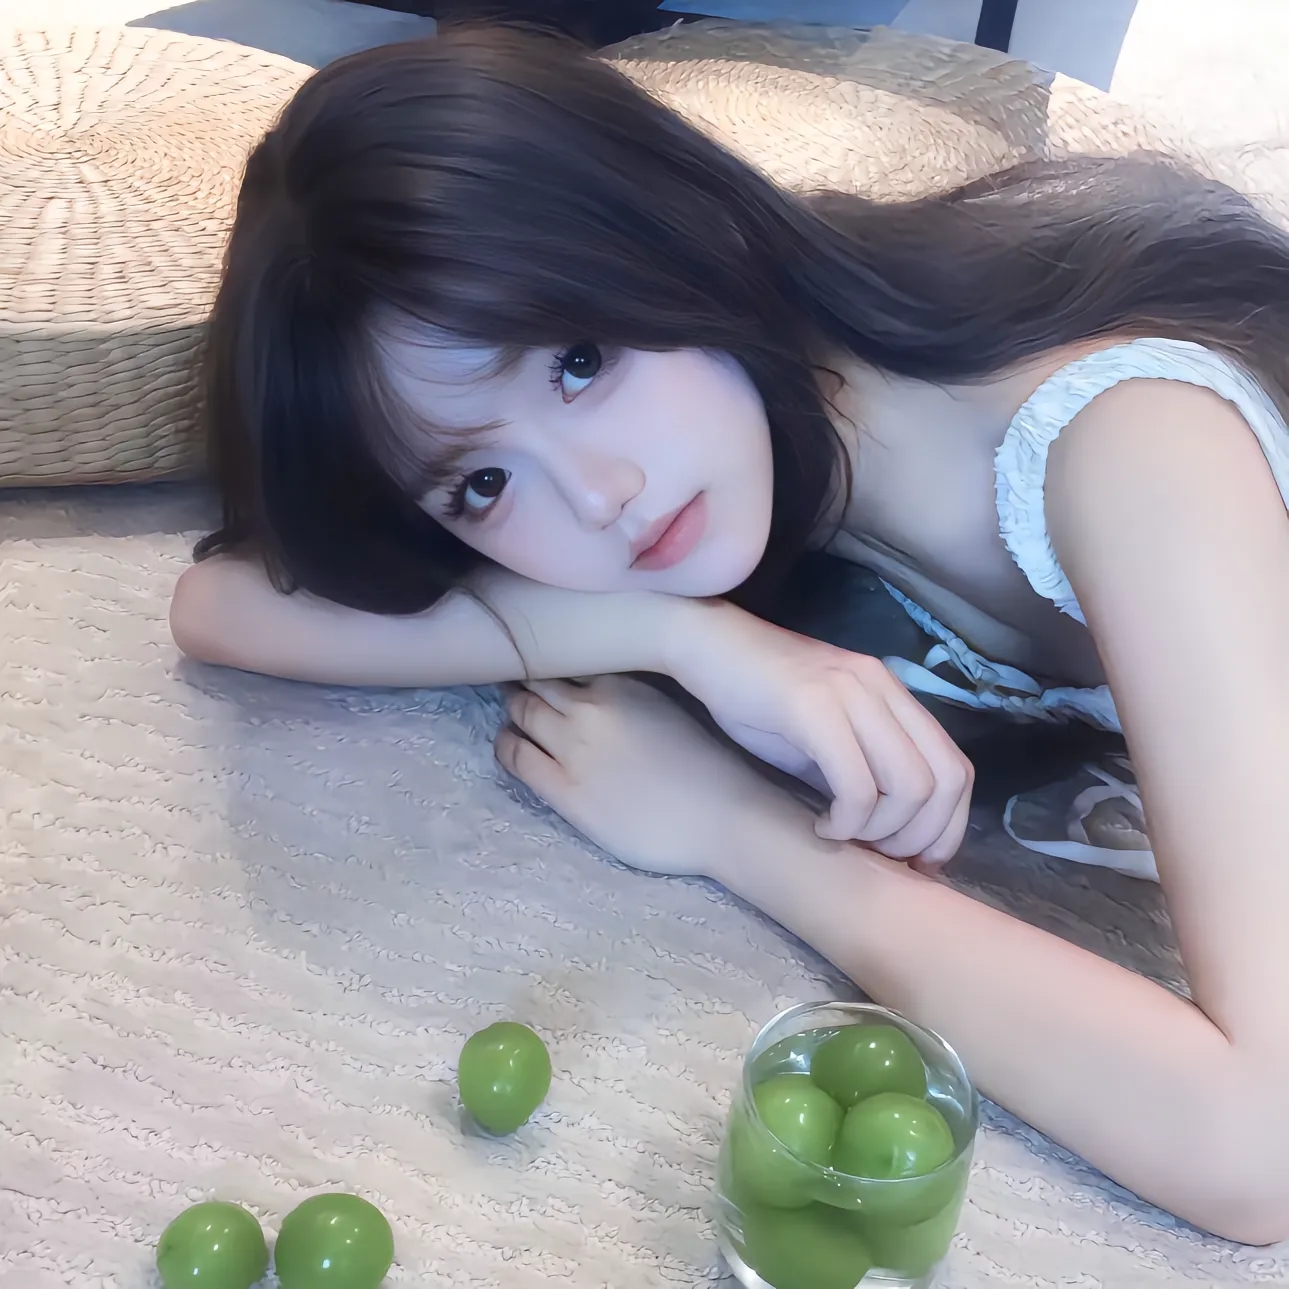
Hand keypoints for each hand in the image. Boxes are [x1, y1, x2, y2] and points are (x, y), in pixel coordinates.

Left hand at [494, 676, 801, 878]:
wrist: (725, 818)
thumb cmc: (710, 766)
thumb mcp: (669, 705)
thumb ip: (632, 691)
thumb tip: (603, 688)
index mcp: (622, 681)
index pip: (568, 659)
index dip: (554, 663)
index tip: (549, 668)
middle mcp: (591, 705)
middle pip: (537, 682)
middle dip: (526, 683)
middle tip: (522, 689)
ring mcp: (573, 747)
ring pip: (522, 712)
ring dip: (516, 711)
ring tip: (516, 715)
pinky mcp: (564, 789)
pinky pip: (515, 756)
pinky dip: (506, 744)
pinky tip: (510, 744)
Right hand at [669, 602, 973, 864]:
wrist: (704, 645)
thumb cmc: (754, 695)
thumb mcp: (820, 733)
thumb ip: (859, 767)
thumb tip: (889, 830)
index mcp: (892, 694)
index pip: (956, 769)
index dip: (948, 827)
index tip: (916, 860)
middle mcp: (882, 689)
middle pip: (942, 782)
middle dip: (918, 837)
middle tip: (876, 854)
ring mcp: (850, 692)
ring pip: (909, 785)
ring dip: (881, 831)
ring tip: (844, 835)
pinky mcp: (812, 705)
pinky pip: (856, 783)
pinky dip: (846, 821)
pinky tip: (820, 825)